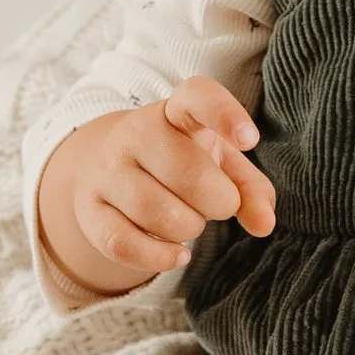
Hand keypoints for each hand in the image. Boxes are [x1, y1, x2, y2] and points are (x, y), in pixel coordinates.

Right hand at [37, 79, 275, 293]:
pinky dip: (158, 257)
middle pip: (190, 174)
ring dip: (188, 229)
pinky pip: (123, 243)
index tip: (251, 141)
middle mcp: (136, 133)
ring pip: (156, 213)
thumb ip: (250, 189)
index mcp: (175, 113)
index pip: (197, 97)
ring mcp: (107, 170)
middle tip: (219, 204)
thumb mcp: (220, 165)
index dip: (226, 115)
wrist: (108, 168)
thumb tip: (265, 224)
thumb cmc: (181, 164)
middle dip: (219, 202)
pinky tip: (177, 254)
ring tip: (190, 222)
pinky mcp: (88, 209)